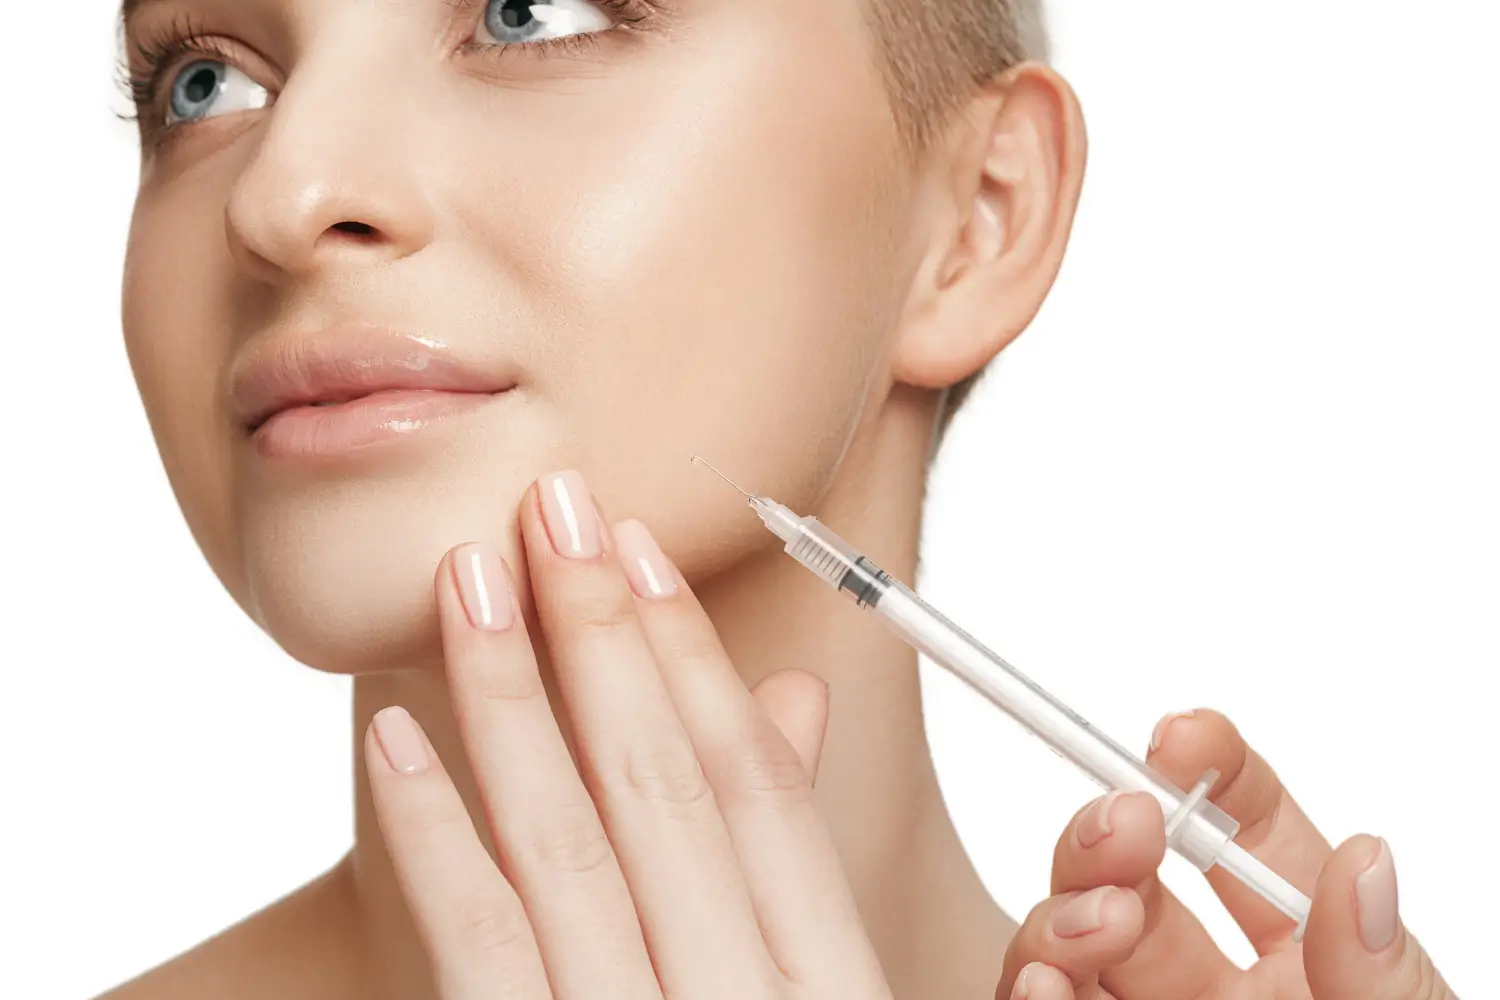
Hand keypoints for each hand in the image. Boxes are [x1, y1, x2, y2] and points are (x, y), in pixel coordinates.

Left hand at [362, 471, 893, 998]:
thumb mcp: (825, 988)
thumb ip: (798, 861)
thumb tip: (796, 690)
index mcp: (829, 982)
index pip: (759, 786)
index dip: (693, 654)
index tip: (638, 545)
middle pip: (662, 786)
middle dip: (602, 631)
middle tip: (552, 505)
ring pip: (563, 841)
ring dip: (511, 695)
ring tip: (468, 575)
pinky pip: (476, 940)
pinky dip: (429, 833)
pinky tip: (388, 737)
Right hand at [997, 710, 1456, 999]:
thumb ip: (1378, 967)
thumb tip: (1370, 862)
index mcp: (1302, 958)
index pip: (1246, 834)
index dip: (1211, 770)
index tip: (1182, 734)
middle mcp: (1210, 989)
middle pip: (1130, 873)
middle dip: (1110, 828)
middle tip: (1125, 818)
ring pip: (1064, 937)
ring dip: (1061, 908)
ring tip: (1096, 918)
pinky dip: (1026, 986)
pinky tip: (1043, 979)